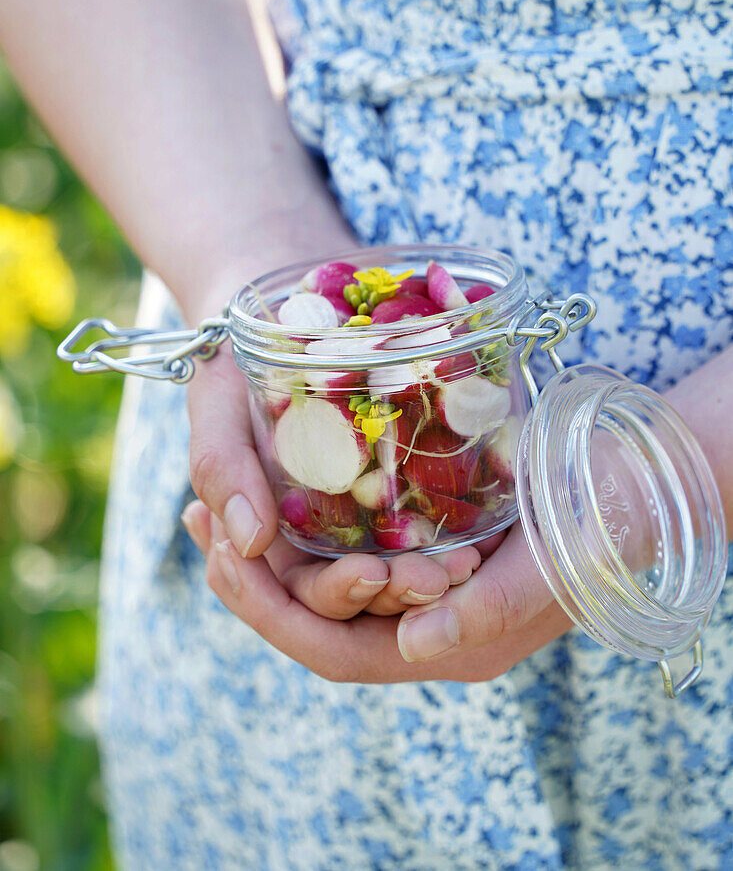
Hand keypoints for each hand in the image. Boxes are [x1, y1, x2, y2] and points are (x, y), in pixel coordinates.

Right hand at [183, 343, 484, 618]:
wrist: (271, 316)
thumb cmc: (232, 365)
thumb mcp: (216, 405)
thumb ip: (221, 468)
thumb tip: (249, 541)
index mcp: (262, 550)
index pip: (295, 605)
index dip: (335, 599)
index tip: (372, 574)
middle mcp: (312, 551)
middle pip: (359, 607)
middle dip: (398, 600)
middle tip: (441, 575)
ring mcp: (356, 529)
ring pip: (397, 585)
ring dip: (431, 583)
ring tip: (466, 564)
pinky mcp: (396, 498)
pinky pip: (427, 536)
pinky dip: (452, 545)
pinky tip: (481, 543)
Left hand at [195, 499, 572, 682]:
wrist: (631, 481)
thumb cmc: (596, 521)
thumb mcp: (550, 566)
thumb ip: (488, 612)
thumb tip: (413, 648)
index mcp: (449, 647)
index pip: (337, 651)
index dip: (275, 614)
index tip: (227, 558)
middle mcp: (425, 627)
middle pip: (315, 622)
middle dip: (252, 582)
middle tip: (200, 521)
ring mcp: (420, 589)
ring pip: (322, 586)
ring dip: (265, 550)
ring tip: (212, 506)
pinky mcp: (421, 547)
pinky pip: (344, 550)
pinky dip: (300, 524)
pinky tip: (271, 487)